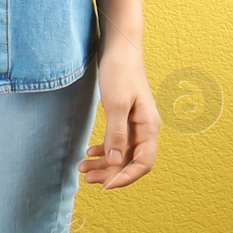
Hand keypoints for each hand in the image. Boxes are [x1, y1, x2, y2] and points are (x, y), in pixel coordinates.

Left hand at [79, 46, 160, 189]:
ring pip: (121, 152)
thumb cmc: (120, 71)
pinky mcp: (125, 117)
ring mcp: (136, 123)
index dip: (125, 177)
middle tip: (86, 179)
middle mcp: (145, 129)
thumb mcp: (116, 103)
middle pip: (130, 161)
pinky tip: (89, 151)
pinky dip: (104, 149)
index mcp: (149, 127)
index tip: (105, 186)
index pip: (143, 163)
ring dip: (104, 163)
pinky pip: (117, 141)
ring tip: (82, 169)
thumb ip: (116, 133)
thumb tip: (114, 161)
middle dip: (109, 173)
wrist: (119, 47)